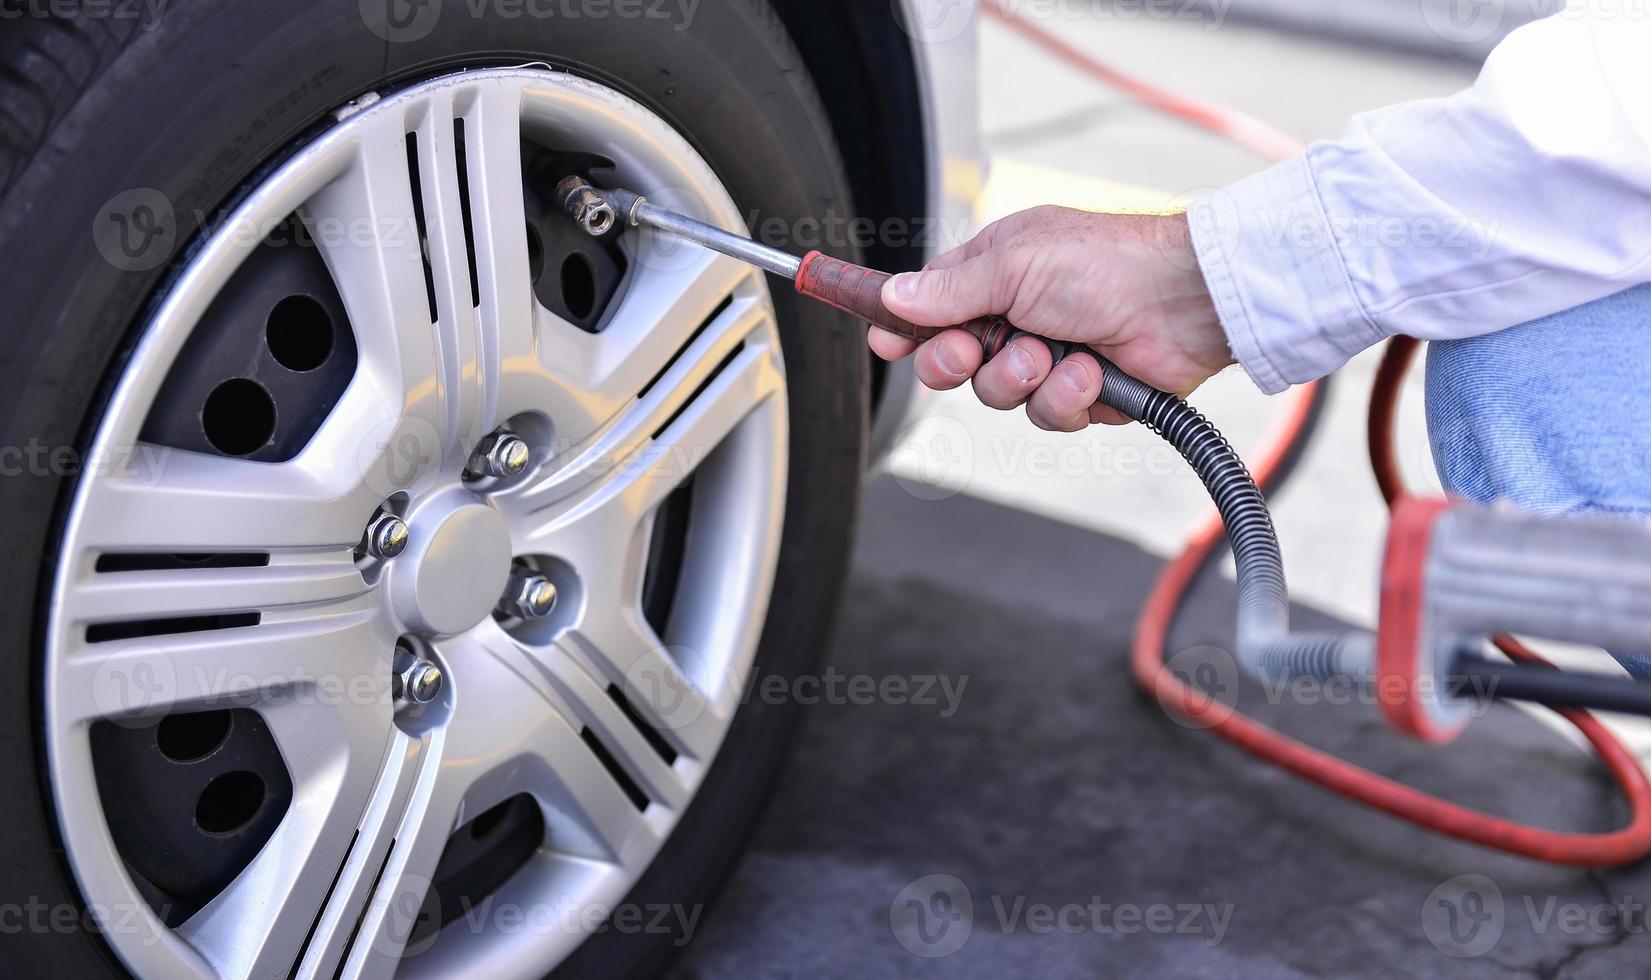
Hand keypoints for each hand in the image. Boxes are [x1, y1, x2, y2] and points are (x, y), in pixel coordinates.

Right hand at [869, 207, 1230, 427]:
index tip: (886, 342)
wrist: (1183, 301)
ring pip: (996, 395)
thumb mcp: (1013, 264)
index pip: (930, 305)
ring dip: (1021, 377)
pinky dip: (1065, 397)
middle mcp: (1017, 315)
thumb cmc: (1108, 262)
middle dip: (958, 361)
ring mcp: (1048, 356)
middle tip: (975, 349)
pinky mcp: (1080, 394)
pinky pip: (1045, 416)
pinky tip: (1090, 372)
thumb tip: (896, 295)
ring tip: (1054, 353)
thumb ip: (949, 290)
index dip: (906, 327)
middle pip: (952, 360)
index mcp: (995, 272)